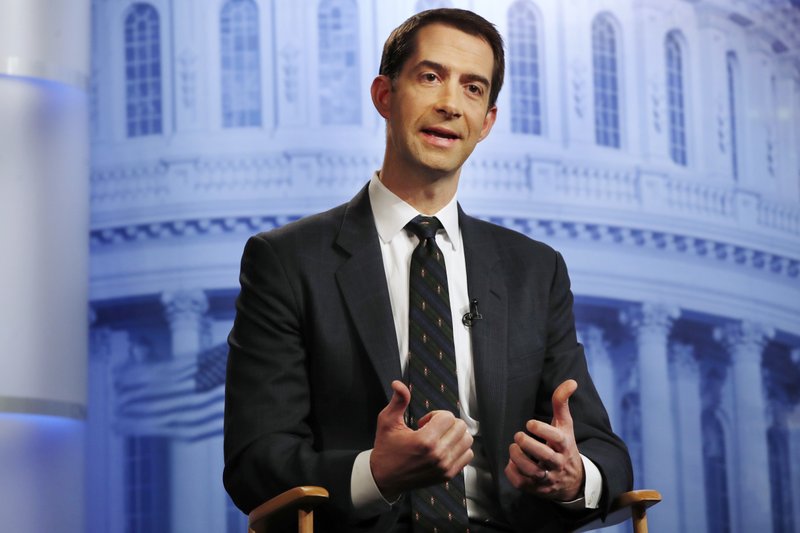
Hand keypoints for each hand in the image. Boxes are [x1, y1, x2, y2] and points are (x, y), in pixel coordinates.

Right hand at [370, 380, 473, 500]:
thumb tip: (398, 384)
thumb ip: (398, 401)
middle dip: (447, 423)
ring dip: (455, 434)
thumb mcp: (387, 421)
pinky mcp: (448, 475)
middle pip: (460, 426)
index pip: (448, 417)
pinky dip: (460, 448)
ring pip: (467, 440)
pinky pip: (467, 455)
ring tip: (439, 438)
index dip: (436, 415)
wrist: (384, 477)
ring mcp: (445, 466)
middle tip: (432, 429)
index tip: (424, 423)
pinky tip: (444, 448)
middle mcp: (438, 455)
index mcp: (425, 441)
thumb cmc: (386, 448)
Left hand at [504, 379, 584, 500]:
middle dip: (528, 444)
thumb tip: (571, 381)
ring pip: (533, 471)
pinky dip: (513, 473)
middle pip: (544, 455)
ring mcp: (548, 477)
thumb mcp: (565, 426)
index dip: (542, 429)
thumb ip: (562, 403)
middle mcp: (558, 463)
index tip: (530, 423)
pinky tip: (512, 463)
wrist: (572, 480)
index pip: (557, 438)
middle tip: (518, 436)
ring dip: (519, 459)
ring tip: (514, 448)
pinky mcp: (537, 489)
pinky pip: (522, 483)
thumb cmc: (563, 447)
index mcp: (565, 446)